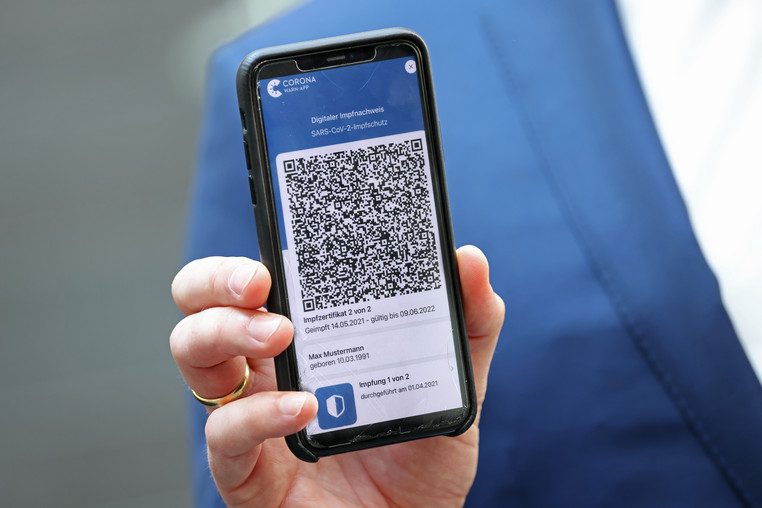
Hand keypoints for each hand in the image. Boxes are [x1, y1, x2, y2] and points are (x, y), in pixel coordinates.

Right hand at [170, 245, 503, 506]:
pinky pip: (223, 434)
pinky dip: (257, 415)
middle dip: (215, 279)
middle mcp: (267, 369)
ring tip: (279, 333)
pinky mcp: (247, 470)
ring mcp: (250, 415)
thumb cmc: (422, 456)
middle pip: (201, 304)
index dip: (253, 251)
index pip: (256, 280)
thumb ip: (468, 323)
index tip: (283, 231)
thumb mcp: (455, 382)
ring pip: (193, 354)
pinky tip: (302, 406)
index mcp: (306, 337)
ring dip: (223, 331)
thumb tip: (468, 257)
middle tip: (260, 282)